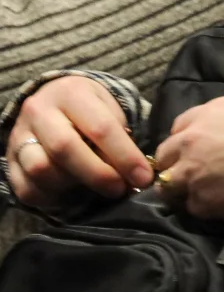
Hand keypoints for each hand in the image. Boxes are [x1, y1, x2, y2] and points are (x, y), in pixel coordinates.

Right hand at [7, 76, 152, 205]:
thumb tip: (134, 170)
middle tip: (120, 189)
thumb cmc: (89, 107)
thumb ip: (119, 134)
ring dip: (72, 184)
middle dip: (98, 174)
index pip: (100, 127)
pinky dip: (50, 198)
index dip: (125, 156)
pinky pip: (26, 188)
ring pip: (41, 169)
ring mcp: (19, 136)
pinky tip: (70, 193)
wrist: (52, 99)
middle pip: (65, 149)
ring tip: (93, 186)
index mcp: (72, 93)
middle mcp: (39, 111)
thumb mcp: (108, 107)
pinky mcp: (9, 160)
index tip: (143, 177)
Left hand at [154, 96, 223, 219]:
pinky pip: (192, 206)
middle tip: (192, 172)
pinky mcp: (201, 200)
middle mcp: (190, 142)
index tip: (195, 148)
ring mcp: (191, 173)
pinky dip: (204, 206)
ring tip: (202, 193)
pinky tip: (221, 203)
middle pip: (163, 157)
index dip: (186, 140)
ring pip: (168, 186)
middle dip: (174, 164)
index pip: (178, 128)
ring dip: (181, 189)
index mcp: (205, 115)